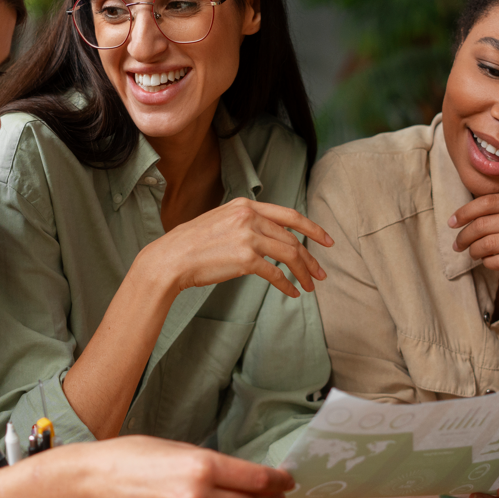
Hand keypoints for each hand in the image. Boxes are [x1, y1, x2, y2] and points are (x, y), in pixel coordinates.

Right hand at [77, 437, 294, 497]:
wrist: (95, 485)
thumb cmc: (132, 458)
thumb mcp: (179, 448)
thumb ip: (216, 464)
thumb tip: (249, 477)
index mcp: (201, 467)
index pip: (256, 479)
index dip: (277, 480)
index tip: (287, 480)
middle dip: (263, 496)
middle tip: (270, 490)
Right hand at [138, 197, 332, 299]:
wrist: (171, 258)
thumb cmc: (192, 244)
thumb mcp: (221, 221)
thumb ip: (245, 223)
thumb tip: (269, 237)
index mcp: (245, 205)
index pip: (289, 215)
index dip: (312, 229)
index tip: (327, 240)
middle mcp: (250, 217)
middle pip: (292, 239)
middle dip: (310, 258)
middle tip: (321, 273)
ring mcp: (248, 236)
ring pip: (289, 256)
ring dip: (303, 273)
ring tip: (311, 286)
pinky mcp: (245, 258)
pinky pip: (276, 274)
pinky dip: (287, 285)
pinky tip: (292, 293)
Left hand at [449, 192, 498, 294]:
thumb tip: (464, 216)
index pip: (488, 202)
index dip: (464, 212)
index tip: (451, 223)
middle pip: (484, 224)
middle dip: (464, 236)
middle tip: (458, 245)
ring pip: (490, 244)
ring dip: (474, 251)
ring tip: (473, 254)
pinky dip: (489, 263)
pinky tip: (490, 262)